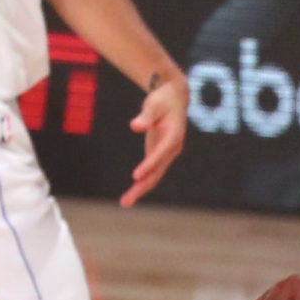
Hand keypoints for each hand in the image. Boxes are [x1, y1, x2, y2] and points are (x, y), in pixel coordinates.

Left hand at [121, 72, 187, 205]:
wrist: (174, 97)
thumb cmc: (163, 99)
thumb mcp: (154, 104)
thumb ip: (146, 116)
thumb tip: (135, 126)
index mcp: (174, 136)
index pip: (160, 153)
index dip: (149, 165)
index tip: (136, 176)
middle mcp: (172, 149)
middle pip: (157, 172)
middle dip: (142, 187)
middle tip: (126, 201)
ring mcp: (166, 154)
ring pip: (154, 175)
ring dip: (140, 189)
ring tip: (124, 203)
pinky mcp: (159, 154)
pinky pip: (151, 171)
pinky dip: (141, 182)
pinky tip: (132, 192)